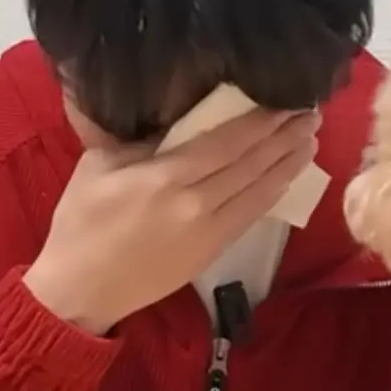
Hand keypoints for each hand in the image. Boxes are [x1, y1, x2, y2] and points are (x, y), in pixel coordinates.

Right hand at [23, 108, 319, 333]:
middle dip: (284, 136)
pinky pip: (251, 216)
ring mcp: (208, 231)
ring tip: (309, 139)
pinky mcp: (211, 252)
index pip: (225, 143)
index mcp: (163, 178)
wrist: (80, 290)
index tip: (284, 100)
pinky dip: (273, 194)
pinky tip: (286, 177)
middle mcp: (195, 203)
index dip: (260, 122)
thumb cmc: (81, 224)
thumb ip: (136, 140)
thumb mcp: (96, 167)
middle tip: (309, 111)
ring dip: (288, 163)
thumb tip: (169, 114)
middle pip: (251, 164)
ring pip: (260, 191)